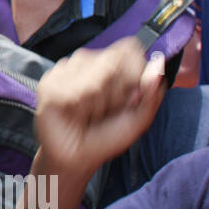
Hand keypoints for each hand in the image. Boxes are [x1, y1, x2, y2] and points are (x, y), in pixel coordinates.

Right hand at [34, 39, 167, 181]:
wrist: (77, 158)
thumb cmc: (105, 137)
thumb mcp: (138, 118)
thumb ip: (151, 92)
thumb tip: (158, 62)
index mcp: (110, 63)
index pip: (130, 50)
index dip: (134, 76)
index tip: (129, 99)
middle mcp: (87, 61)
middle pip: (114, 62)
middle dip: (116, 93)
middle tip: (106, 110)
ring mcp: (66, 70)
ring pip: (95, 78)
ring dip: (97, 103)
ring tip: (88, 113)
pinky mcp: (50, 84)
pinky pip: (75, 92)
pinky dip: (81, 108)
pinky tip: (74, 114)